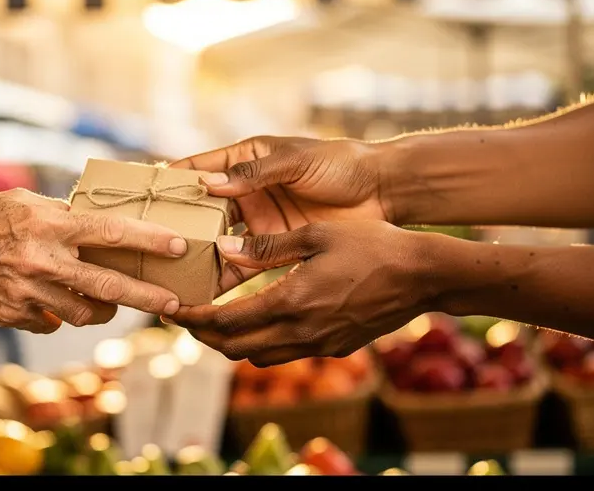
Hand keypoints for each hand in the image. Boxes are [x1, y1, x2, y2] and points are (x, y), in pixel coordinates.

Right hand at [0, 189, 186, 333]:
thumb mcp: (26, 201)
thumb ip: (65, 215)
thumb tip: (105, 225)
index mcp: (49, 226)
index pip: (112, 233)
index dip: (150, 241)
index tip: (179, 247)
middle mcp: (43, 261)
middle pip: (109, 286)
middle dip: (146, 296)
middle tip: (173, 302)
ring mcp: (28, 293)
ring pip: (84, 312)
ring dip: (103, 308)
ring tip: (111, 301)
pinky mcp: (15, 316)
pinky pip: (52, 322)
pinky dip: (59, 314)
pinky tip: (54, 300)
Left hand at [169, 221, 437, 365]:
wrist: (423, 276)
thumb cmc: (371, 246)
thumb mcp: (315, 235)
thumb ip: (266, 247)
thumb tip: (223, 250)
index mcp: (290, 304)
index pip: (225, 322)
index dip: (193, 319)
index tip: (170, 310)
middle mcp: (300, 334)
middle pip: (234, 349)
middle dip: (204, 336)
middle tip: (184, 316)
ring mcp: (318, 346)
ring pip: (258, 358)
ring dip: (231, 343)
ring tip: (214, 320)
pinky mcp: (333, 348)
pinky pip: (284, 353)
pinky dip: (260, 343)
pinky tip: (258, 319)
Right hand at [171, 136, 390, 290]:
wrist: (381, 191)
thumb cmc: (339, 164)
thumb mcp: (294, 162)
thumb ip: (253, 174)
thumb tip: (209, 185)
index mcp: (246, 160)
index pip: (199, 169)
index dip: (172, 181)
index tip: (145, 194)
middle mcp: (245, 192)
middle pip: (202, 211)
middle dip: (178, 226)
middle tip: (150, 244)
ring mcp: (258, 221)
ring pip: (218, 241)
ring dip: (198, 257)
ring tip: (172, 273)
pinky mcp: (275, 247)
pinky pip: (244, 264)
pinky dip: (226, 277)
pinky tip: (206, 292)